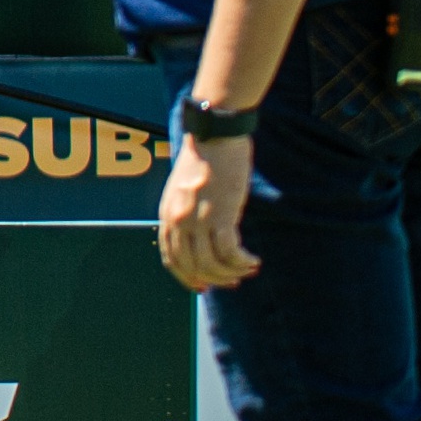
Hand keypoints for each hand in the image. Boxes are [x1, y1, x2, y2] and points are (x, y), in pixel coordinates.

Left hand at [158, 128, 259, 289]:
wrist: (215, 134)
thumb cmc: (204, 159)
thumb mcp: (185, 189)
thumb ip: (187, 212)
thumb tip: (199, 237)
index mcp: (167, 214)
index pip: (171, 258)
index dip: (187, 277)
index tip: (204, 286)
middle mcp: (178, 220)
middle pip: (192, 266)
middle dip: (213, 280)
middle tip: (233, 281)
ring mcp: (198, 219)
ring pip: (211, 264)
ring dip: (231, 274)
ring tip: (247, 269)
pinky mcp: (220, 215)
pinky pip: (230, 253)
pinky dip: (242, 262)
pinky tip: (253, 261)